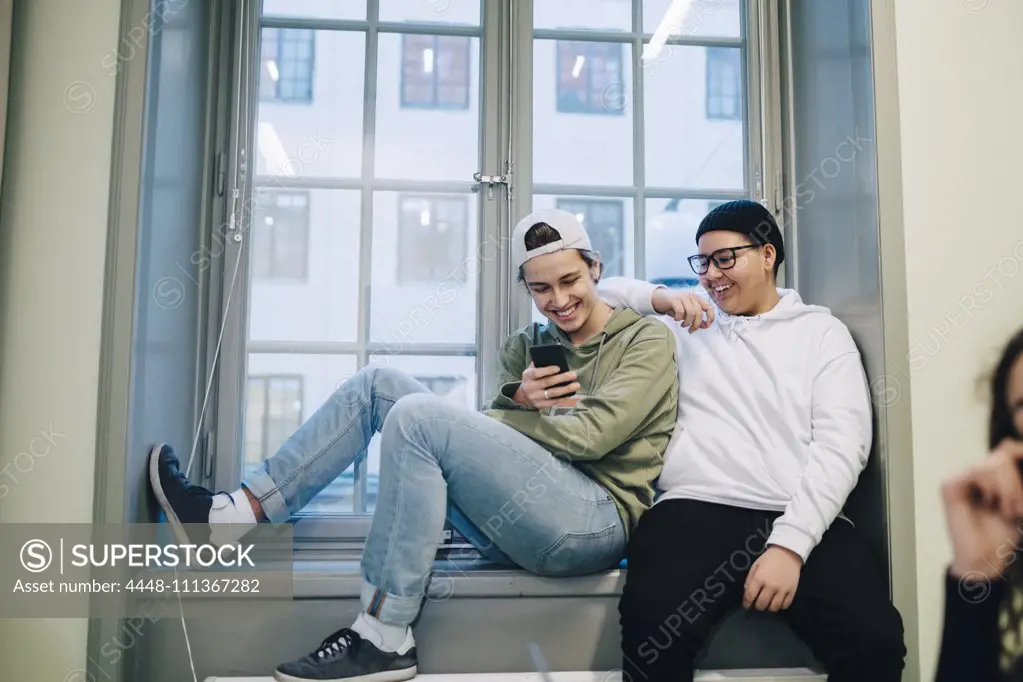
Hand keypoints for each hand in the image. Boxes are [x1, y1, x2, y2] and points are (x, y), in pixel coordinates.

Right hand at [514, 363, 580, 408]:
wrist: (522, 395)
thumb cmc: (531, 379)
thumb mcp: (531, 370)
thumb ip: (539, 364)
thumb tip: (553, 358)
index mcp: (528, 376)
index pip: (537, 373)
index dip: (548, 370)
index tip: (559, 368)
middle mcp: (530, 387)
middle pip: (547, 382)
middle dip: (562, 378)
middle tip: (573, 375)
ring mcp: (534, 397)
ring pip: (552, 393)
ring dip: (566, 389)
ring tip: (576, 385)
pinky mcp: (539, 405)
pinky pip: (552, 402)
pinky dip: (562, 398)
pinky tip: (569, 394)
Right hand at [651, 287, 714, 333]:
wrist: (659, 298)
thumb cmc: (674, 306)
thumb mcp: (686, 312)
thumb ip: (695, 317)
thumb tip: (704, 325)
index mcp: (697, 298)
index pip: (709, 308)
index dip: (710, 318)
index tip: (706, 326)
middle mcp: (691, 296)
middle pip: (699, 313)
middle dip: (696, 324)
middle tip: (691, 330)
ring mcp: (683, 297)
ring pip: (691, 313)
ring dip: (688, 322)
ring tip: (683, 325)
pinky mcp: (675, 299)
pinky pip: (680, 312)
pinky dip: (679, 318)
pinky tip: (676, 319)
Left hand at [743, 545, 801, 611]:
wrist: (788, 553)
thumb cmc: (770, 559)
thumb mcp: (755, 566)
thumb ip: (749, 580)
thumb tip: (747, 592)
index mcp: (760, 578)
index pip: (750, 596)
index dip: (746, 603)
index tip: (746, 605)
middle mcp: (771, 586)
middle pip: (761, 605)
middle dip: (757, 606)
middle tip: (756, 604)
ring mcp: (782, 590)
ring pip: (773, 608)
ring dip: (768, 608)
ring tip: (767, 603)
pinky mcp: (792, 592)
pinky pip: (785, 605)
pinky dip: (780, 606)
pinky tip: (776, 601)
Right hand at [942, 439, 1022, 579]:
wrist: (986, 558)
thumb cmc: (1002, 533)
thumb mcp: (1018, 501)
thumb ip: (1014, 479)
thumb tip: (1012, 445)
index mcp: (986, 475)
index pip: (1006, 451)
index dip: (1018, 458)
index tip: (1020, 497)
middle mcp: (970, 473)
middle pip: (1001, 456)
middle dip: (1015, 483)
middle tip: (1015, 508)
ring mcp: (959, 478)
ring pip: (993, 463)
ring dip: (1008, 489)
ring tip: (1006, 509)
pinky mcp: (950, 485)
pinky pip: (978, 471)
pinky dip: (992, 489)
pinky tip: (989, 503)